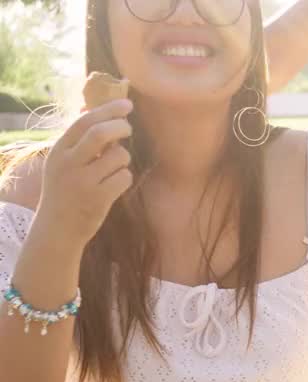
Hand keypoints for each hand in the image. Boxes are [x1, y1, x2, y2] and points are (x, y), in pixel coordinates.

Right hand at [37, 100, 133, 246]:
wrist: (58, 228)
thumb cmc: (65, 190)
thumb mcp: (61, 162)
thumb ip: (76, 140)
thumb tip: (92, 110)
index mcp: (59, 151)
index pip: (84, 122)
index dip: (107, 110)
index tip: (126, 104)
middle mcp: (68, 164)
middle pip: (100, 133)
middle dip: (120, 126)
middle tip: (128, 128)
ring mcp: (83, 182)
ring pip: (118, 156)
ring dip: (124, 158)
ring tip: (114, 168)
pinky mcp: (98, 198)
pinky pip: (124, 177)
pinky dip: (125, 178)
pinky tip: (115, 185)